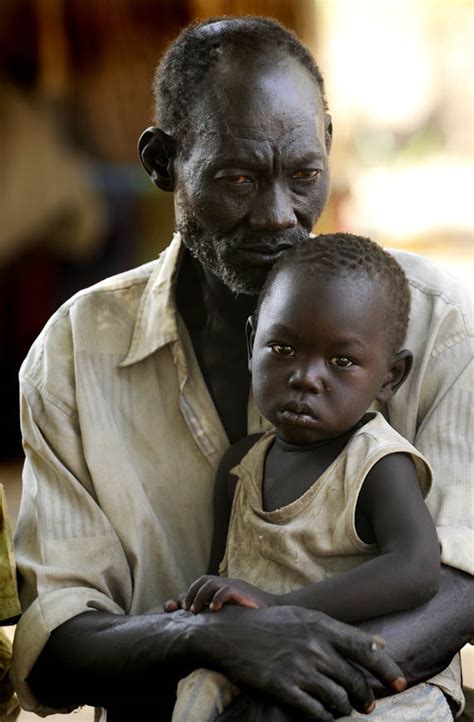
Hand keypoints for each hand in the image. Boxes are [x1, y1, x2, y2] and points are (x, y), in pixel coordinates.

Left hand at [178, 574, 274, 612]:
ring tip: (195, 611)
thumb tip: (191, 629)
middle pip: (201, 581)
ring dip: (199, 596)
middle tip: (186, 611)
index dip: (182, 596)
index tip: (169, 607)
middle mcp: (224, 584)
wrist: (273, 611)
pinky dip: (218, 597)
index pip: (197, 587)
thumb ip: (212, 617)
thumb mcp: (228, 616)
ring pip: (209, 582)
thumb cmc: (249, 616)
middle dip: (189, 594)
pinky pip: (226, 589)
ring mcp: (232, 585)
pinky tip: (214, 609)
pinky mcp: (241, 590)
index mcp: (219, 589)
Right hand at [188, 605, 405, 719]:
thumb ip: (339, 631)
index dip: (386, 669)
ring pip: (338, 699)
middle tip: (367, 705)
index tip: (399, 682)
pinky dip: (324, 718)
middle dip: (366, 697)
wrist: (230, 633)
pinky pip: (315, 711)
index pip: (365, 649)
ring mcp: (299, 668)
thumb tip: (379, 642)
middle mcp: (315, 647)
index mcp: (321, 626)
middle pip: (354, 679)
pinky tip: (324, 716)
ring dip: (345, 709)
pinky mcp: (283, 687)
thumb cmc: (269, 623)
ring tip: (345, 709)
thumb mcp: (304, 617)